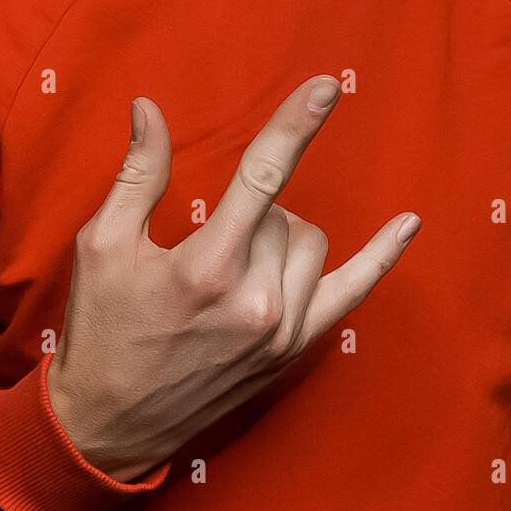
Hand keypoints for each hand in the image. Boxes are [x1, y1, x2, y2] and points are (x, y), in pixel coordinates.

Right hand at [47, 76, 420, 481]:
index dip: (295, 125)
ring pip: (312, 247)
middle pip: (284, 216)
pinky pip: (350, 295)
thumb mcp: (102, 247)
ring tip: (237, 263)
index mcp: (206, 268)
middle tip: (207, 245)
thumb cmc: (102, 333)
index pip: (264, 177)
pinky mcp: (291, 354)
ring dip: (281, 237)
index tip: (327, 86)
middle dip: (251, 213)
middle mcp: (255, 303)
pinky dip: (378, 260)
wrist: (113, 423)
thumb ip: (137, 175)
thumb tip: (149, 108)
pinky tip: (408, 226)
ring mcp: (281, 332)